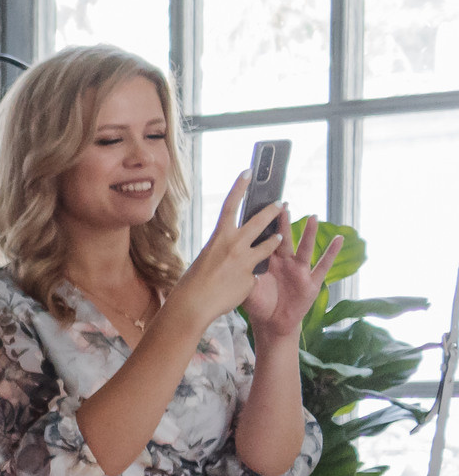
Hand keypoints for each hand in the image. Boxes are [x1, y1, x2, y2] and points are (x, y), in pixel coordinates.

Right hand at [165, 171, 290, 338]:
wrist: (194, 304)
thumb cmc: (193, 282)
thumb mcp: (207, 258)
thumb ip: (223, 250)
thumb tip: (237, 251)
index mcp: (219, 237)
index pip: (232, 205)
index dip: (241, 186)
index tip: (249, 171)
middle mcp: (234, 245)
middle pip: (259, 221)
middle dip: (273, 210)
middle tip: (282, 203)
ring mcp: (245, 261)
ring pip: (269, 246)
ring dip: (276, 241)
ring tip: (280, 238)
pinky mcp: (251, 277)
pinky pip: (255, 274)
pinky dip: (250, 278)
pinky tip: (239, 285)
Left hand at [241, 209, 340, 345]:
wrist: (272, 322)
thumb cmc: (259, 303)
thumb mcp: (248, 288)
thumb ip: (243, 274)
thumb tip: (230, 261)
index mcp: (267, 261)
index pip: (265, 240)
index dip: (262, 227)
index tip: (258, 209)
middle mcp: (284, 262)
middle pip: (283, 238)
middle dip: (283, 222)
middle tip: (282, 203)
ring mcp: (299, 270)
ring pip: (304, 248)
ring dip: (309, 234)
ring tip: (312, 217)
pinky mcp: (311, 282)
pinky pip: (323, 266)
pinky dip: (331, 253)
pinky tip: (339, 239)